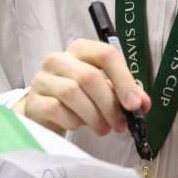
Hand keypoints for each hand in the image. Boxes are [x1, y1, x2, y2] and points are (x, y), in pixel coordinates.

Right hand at [16, 38, 150, 135]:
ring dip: (94, 116)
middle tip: (120, 124)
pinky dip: (73, 121)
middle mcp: (59, 59)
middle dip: (109, 104)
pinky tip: (79, 125)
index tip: (135, 104)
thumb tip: (143, 103)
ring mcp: (43, 78)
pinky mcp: (33, 100)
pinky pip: (56, 109)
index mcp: (80, 49)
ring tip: (103, 128)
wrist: (45, 112)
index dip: (123, 79)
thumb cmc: (79, 98)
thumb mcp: (103, 91)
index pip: (105, 54)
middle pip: (89, 76)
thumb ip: (124, 94)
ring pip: (72, 93)